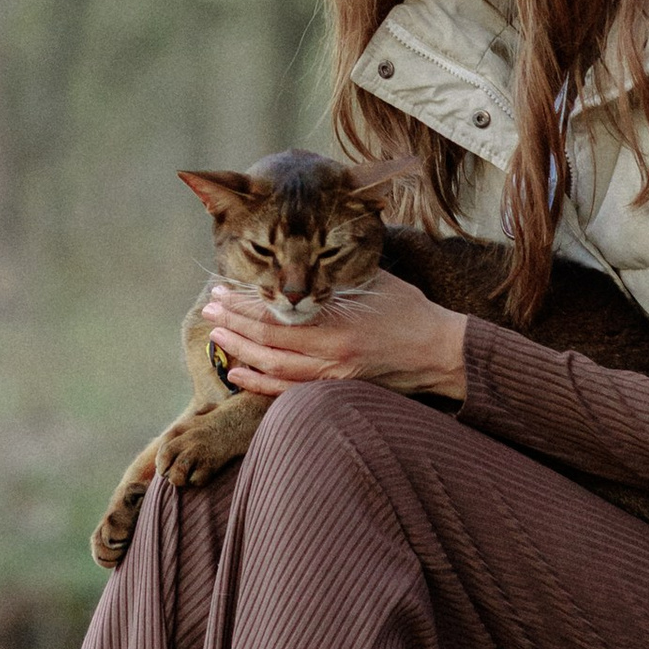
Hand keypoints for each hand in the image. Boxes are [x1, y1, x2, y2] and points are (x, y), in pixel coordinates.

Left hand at [202, 269, 467, 404]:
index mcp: (339, 322)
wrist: (439, 351)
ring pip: (274, 368)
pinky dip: (260, 384)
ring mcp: (334, 376)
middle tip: (210, 308)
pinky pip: (289, 391)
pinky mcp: (338, 390)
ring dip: (240, 352)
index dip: (246, 303)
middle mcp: (332, 353)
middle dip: (235, 323)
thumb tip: (301, 258)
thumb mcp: (373, 281)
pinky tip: (238, 375)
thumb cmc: (409, 310)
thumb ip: (334, 274)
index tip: (223, 290)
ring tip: (217, 337)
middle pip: (269, 340)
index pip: (279, 313)